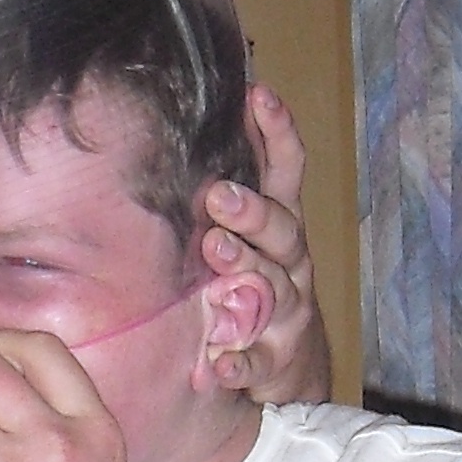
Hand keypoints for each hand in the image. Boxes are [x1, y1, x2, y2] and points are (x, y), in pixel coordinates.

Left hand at [201, 86, 330, 401]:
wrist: (291, 367)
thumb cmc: (256, 286)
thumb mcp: (247, 236)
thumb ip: (224, 196)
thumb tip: (170, 131)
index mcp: (280, 226)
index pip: (285, 171)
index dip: (277, 132)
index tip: (258, 94)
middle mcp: (290, 262)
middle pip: (282, 229)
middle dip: (253, 210)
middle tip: (220, 196)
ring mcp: (288, 310)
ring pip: (276, 286)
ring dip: (247, 269)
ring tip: (218, 254)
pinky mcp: (277, 358)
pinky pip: (260, 358)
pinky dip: (240, 360)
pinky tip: (220, 360)